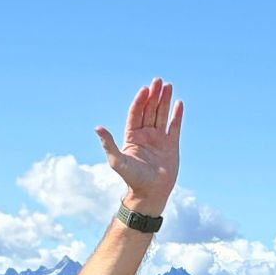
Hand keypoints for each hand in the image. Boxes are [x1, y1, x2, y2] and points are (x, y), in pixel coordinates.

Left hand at [95, 78, 182, 217]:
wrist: (150, 193)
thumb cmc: (132, 179)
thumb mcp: (117, 160)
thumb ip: (108, 143)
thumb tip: (97, 128)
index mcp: (132, 137)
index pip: (136, 114)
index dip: (140, 101)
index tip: (145, 89)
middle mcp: (145, 135)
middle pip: (149, 110)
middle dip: (154, 95)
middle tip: (158, 80)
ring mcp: (159, 139)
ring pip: (162, 115)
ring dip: (165, 100)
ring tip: (168, 86)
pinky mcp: (171, 145)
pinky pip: (174, 127)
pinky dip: (176, 115)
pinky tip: (178, 104)